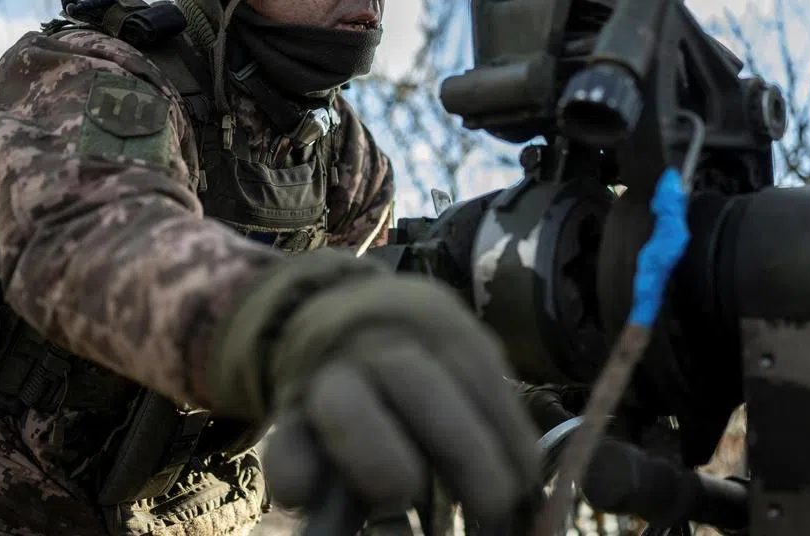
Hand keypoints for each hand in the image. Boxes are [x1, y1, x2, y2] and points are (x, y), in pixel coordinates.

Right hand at [208, 249, 541, 524]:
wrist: (328, 307)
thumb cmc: (415, 351)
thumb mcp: (453, 350)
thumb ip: (480, 399)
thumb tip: (522, 476)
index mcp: (433, 325)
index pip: (476, 371)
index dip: (506, 429)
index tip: (524, 479)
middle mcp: (378, 344)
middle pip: (415, 381)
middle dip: (462, 446)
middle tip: (491, 502)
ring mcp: (327, 375)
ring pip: (343, 403)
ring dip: (376, 455)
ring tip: (403, 492)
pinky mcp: (287, 415)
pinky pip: (284, 442)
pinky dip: (297, 472)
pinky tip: (311, 495)